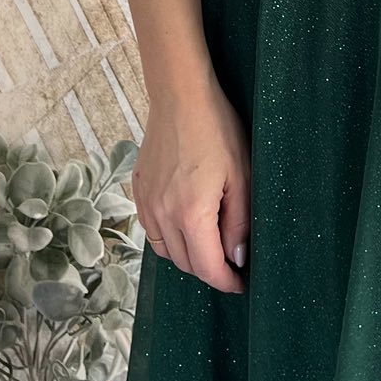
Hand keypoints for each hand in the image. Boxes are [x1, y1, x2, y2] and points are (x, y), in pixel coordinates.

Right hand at [133, 68, 250, 293]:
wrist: (180, 97)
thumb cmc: (217, 131)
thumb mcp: (241, 177)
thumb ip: (238, 223)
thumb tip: (237, 258)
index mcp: (191, 213)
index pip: (207, 267)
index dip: (226, 281)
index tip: (241, 283)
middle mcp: (162, 214)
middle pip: (185, 264)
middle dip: (209, 270)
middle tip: (231, 262)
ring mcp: (147, 203)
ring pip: (165, 250)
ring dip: (188, 256)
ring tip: (210, 245)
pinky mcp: (139, 191)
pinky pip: (152, 229)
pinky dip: (169, 237)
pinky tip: (186, 223)